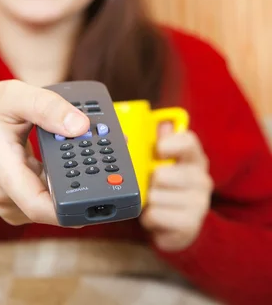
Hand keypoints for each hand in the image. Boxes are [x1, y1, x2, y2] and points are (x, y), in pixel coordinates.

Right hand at [0, 79, 88, 225]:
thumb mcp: (15, 96)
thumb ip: (47, 107)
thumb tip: (80, 126)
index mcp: (0, 167)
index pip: (36, 205)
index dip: (70, 209)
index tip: (98, 198)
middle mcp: (1, 192)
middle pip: (49, 207)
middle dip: (80, 191)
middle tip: (106, 170)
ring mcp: (6, 201)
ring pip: (47, 205)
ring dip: (70, 190)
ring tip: (88, 163)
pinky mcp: (14, 203)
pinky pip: (41, 202)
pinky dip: (58, 189)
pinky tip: (70, 170)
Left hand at [141, 124, 212, 251]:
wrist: (179, 226)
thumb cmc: (168, 187)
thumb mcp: (162, 162)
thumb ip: (159, 141)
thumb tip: (160, 123)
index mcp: (194, 158)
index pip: (188, 141)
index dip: (170, 142)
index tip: (157, 149)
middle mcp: (201, 179)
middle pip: (162, 174)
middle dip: (149, 180)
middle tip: (150, 184)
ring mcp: (199, 203)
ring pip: (155, 196)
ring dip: (147, 201)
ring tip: (154, 202)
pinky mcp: (191, 224)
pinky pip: (155, 215)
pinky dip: (149, 218)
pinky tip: (156, 216)